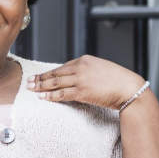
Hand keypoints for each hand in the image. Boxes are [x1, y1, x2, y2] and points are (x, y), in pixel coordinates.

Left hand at [27, 55, 146, 109]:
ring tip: (31, 89)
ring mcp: (80, 79)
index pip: (62, 67)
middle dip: (40, 78)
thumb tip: (78, 79)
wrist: (129, 88)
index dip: (50, 72)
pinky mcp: (82, 91)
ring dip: (41, 86)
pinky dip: (51, 96)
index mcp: (85, 60)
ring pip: (55, 83)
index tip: (41, 76)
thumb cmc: (119, 81)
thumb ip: (88, 71)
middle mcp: (81, 67)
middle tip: (29, 81)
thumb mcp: (102, 70)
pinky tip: (43, 97)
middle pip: (55, 73)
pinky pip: (62, 94)